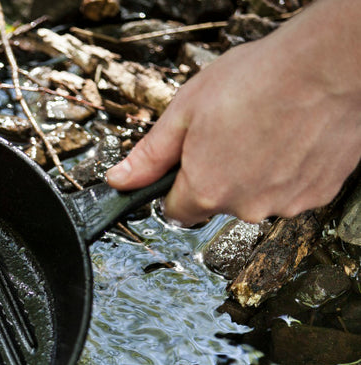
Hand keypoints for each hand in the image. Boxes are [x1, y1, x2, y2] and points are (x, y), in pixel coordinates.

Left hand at [106, 0, 360, 224]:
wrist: (333, 64)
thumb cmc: (264, 78)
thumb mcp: (186, 110)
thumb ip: (150, 155)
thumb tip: (120, 179)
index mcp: (206, 190)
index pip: (175, 211)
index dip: (176, 187)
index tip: (186, 165)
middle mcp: (245, 206)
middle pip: (217, 203)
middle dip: (218, 175)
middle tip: (231, 133)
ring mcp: (285, 203)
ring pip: (256, 197)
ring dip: (256, 173)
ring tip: (265, 129)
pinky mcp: (318, 194)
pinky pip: (291, 190)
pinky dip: (289, 169)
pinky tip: (291, 137)